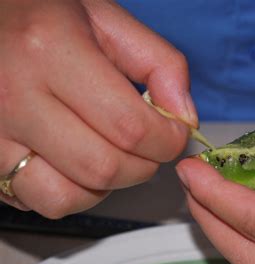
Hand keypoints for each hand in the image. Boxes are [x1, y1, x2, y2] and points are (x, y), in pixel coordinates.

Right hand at [0, 0, 196, 216]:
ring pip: (71, 195)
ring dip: (110, 184)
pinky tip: (81, 163)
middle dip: (144, 165)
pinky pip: (42, 202)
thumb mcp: (109, 20)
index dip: (167, 141)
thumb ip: (160, 63)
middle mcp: (15, 96)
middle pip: (105, 167)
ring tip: (114, 152)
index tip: (174, 133)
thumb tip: (184, 118)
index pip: (130, 126)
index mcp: (51, 50)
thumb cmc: (46, 18)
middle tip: (149, 145)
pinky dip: (76, 193)